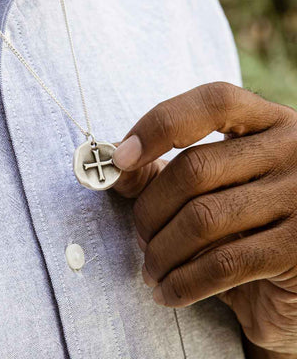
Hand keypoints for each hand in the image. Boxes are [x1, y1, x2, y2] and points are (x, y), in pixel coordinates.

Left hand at [112, 82, 296, 356]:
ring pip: (202, 219)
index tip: (120, 158)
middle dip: (150, 210)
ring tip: (151, 267)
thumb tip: (116, 164)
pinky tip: (167, 292)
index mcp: (268, 123)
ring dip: (161, 251)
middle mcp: (293, 152)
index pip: (213, 103)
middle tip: (140, 237)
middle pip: (194, 169)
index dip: (159, 126)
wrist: (292, 280)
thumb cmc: (241, 222)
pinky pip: (221, 265)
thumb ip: (161, 170)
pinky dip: (181, 283)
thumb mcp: (208, 185)